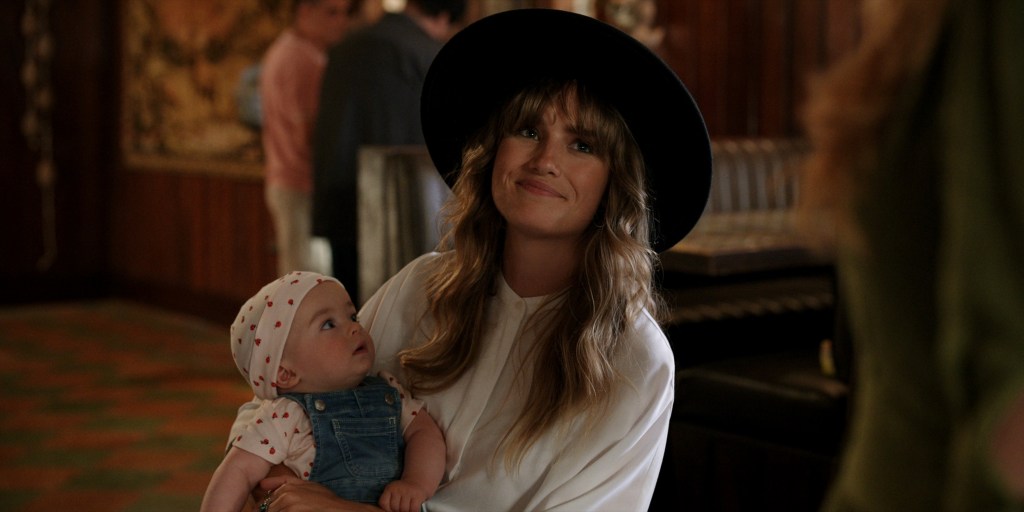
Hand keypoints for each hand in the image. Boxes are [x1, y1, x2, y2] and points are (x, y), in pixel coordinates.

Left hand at [257, 475, 382, 511]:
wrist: (339, 510)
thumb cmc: (326, 500)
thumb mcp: (306, 486)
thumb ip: (283, 482)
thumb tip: (261, 484)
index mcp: (288, 486)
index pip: (268, 501)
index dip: (271, 508)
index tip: (278, 508)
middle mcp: (286, 493)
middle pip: (269, 509)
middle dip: (278, 511)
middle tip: (297, 509)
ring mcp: (288, 505)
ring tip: (301, 510)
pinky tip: (300, 511)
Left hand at [378, 480, 430, 511]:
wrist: (416, 482)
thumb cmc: (402, 491)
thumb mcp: (392, 492)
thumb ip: (388, 501)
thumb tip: (388, 511)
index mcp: (390, 488)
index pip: (384, 503)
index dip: (387, 509)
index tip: (391, 508)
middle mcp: (398, 488)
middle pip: (394, 507)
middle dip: (397, 510)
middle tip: (400, 508)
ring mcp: (408, 491)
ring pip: (404, 509)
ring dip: (405, 511)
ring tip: (406, 508)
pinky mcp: (417, 495)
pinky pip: (413, 509)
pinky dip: (412, 511)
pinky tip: (412, 509)